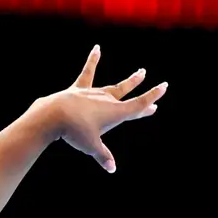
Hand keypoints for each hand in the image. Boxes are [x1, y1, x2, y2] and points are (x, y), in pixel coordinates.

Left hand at [28, 46, 167, 173]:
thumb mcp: (91, 146)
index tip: (164, 86)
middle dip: (144, 92)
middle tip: (158, 86)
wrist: (54, 115)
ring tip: (141, 72)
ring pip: (115, 86)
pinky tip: (96, 48)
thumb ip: (103, 156)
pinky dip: (92, 60)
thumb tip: (112, 169)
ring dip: (129, 81)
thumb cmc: (75, 132)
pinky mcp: (78, 89)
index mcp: (115, 113)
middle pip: (130, 96)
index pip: (138, 105)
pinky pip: (88, 72)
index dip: (152, 97)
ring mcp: (94, 93)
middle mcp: (107, 100)